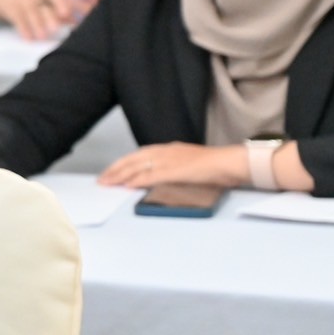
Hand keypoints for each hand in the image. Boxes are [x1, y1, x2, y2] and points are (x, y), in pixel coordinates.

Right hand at [0, 0, 87, 40]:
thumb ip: (64, 8)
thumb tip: (79, 22)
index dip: (59, 0)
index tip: (66, 13)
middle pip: (41, 3)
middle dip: (48, 16)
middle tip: (55, 28)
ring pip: (29, 12)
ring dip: (36, 25)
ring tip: (42, 37)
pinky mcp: (11, 9)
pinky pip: (18, 20)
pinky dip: (24, 29)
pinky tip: (29, 38)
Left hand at [97, 142, 245, 188]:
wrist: (231, 162)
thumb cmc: (216, 166)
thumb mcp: (189, 163)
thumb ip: (174, 169)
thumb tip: (160, 178)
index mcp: (170, 149)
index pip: (139, 155)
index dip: (123, 163)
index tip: (111, 171)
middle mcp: (166, 152)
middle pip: (134, 159)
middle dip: (115, 169)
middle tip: (102, 179)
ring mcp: (170, 161)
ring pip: (138, 167)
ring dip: (121, 175)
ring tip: (108, 183)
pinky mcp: (176, 171)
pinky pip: (152, 175)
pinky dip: (138, 180)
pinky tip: (127, 185)